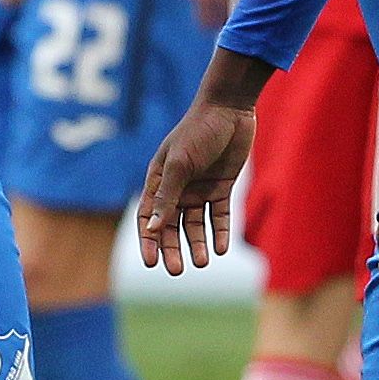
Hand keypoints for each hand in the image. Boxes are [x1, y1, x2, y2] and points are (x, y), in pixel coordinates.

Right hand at [137, 98, 254, 274]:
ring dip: (197, 244)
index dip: (149, 240)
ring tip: (203, 262)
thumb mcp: (180, 163)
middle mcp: (178, 187)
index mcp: (159, 179)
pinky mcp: (222, 187)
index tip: (151, 264)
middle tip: (177, 271)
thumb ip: (168, 196)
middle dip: (173, 249)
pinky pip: (219, 216)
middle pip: (172, 226)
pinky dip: (220, 233)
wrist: (230, 108)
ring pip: (196, 225)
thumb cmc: (198, 130)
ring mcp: (200, 188)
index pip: (149, 216)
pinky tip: (222, 249)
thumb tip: (152, 228)